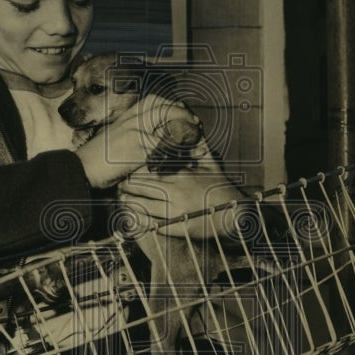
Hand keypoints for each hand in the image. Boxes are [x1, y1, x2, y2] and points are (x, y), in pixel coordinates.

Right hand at [75, 96, 199, 188]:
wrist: (81, 169)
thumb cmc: (96, 159)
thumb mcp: (114, 139)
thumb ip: (131, 133)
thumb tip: (150, 135)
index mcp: (125, 116)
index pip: (152, 101)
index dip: (171, 104)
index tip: (183, 111)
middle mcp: (130, 121)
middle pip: (162, 108)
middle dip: (182, 114)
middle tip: (195, 123)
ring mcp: (133, 134)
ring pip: (165, 125)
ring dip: (183, 131)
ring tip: (196, 139)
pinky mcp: (136, 150)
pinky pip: (162, 147)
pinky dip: (175, 151)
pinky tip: (185, 155)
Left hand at [117, 156, 242, 238]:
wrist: (235, 214)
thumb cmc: (222, 188)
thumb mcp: (212, 164)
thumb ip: (200, 146)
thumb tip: (194, 126)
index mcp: (181, 176)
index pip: (150, 170)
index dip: (135, 170)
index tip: (126, 169)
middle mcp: (176, 192)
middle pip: (142, 188)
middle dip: (127, 186)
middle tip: (118, 184)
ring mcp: (176, 211)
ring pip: (143, 206)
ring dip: (129, 202)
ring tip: (122, 199)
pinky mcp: (178, 228)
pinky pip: (153, 224)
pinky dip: (140, 221)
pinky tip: (131, 218)